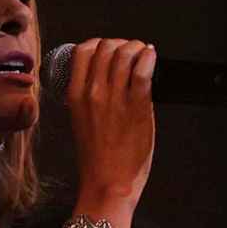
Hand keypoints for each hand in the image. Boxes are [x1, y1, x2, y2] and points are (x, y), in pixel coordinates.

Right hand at [66, 38, 155, 210]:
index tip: (110, 49)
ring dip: (137, 48)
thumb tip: (106, 80)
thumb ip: (88, 99)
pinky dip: (149, 58)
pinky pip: (143, 70)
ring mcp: (114, 98)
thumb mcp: (80, 122)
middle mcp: (92, 92)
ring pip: (125, 54)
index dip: (99, 43)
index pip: (83, 51)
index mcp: (75, 96)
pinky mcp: (136, 106)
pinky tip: (152, 58)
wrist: (107, 183)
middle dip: (121, 44)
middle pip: (106, 47)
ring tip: (144, 54)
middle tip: (131, 52)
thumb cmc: (97, 159)